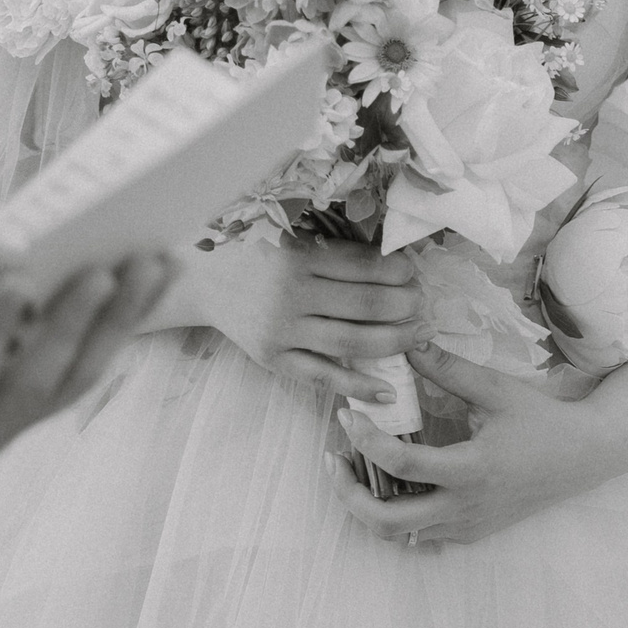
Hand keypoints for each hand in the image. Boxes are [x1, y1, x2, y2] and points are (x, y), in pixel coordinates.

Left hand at [0, 242, 179, 464]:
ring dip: (70, 327)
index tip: (172, 261)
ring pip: (34, 386)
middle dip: (118, 321)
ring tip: (98, 273)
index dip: (134, 314)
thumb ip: (27, 274)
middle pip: (75, 377)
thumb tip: (87, 260)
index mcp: (17, 388)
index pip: (90, 356)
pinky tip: (12, 287)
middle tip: (148, 264)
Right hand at [198, 235, 427, 405]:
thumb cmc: (256, 252)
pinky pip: (322, 376)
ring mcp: (281, 330)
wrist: (203, 280)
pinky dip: (357, 387)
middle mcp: (290, 293)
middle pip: (367, 305)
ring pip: (352, 342)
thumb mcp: (291, 235)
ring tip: (419, 335)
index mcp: (298, 255)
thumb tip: (396, 260)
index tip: (413, 272)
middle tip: (423, 303)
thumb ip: (335, 248)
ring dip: (396, 341)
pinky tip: (387, 391)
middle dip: (406, 305)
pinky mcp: (273, 358)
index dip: (399, 271)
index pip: (365, 266)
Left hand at [330, 344, 626, 545]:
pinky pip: (422, 534)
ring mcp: (467, 526)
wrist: (584, 457)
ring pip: (400, 534)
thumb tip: (408, 342)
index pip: (401, 464)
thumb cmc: (541, 421)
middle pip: (387, 522)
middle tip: (333, 460)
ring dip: (368, 505)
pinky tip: (391, 482)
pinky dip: (397, 514)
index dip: (365, 440)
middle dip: (349, 494)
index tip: (347, 416)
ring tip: (355, 469)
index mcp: (471, 470)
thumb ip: (448, 369)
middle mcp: (465, 507)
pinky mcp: (472, 532)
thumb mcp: (495, 390)